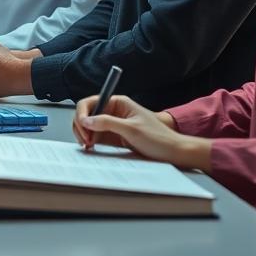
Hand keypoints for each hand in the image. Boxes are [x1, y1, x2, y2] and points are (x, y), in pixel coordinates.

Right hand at [73, 94, 209, 169]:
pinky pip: (96, 136)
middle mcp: (113, 111)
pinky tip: (91, 147)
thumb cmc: (159, 138)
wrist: (173, 152)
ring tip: (88, 145)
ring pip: (89, 126)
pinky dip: (90, 141)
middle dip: (81, 126)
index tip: (81, 126)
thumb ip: (107, 123)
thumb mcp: (131, 129)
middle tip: (85, 140)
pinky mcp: (114, 137)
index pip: (90, 102)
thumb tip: (86, 120)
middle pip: (87, 114)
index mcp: (118, 103)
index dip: (82, 114)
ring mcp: (113, 124)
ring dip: (84, 134)